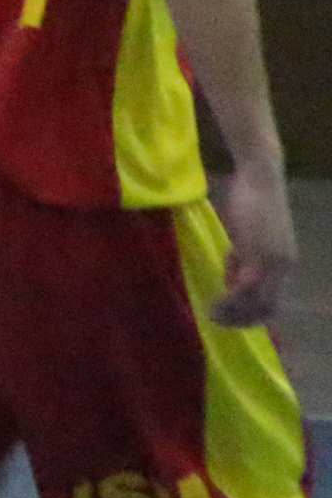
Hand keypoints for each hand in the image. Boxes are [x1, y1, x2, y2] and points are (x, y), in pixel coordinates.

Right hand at [211, 161, 296, 327]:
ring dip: (234, 313)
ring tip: (212, 314)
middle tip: (218, 321)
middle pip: (268, 307)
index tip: (230, 317)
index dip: (252, 315)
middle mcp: (284, 267)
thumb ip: (242, 258)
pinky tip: (214, 301)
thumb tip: (233, 281)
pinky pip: (245, 287)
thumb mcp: (247, 235)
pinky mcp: (259, 254)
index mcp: (284, 263)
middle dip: (243, 319)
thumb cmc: (252, 199)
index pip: (273, 301)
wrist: (261, 175)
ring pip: (256, 301)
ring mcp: (273, 261)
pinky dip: (230, 300)